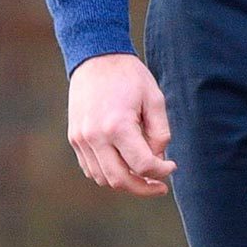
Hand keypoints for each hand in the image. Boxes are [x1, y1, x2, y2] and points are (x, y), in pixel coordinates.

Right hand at [68, 52, 175, 197]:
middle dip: (143, 188)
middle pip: (120, 180)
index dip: (162, 172)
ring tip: (144, 176)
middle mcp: (94, 136)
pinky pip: (91, 168)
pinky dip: (108, 173)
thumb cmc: (130, 77)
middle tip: (160, 186)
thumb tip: (157, 159)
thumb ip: (160, 133)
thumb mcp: (155, 100)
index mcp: (117, 126)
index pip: (143, 165)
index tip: (172, 166)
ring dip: (125, 183)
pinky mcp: (74, 138)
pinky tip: (125, 166)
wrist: (96, 58)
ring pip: (103, 178)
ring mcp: (80, 139)